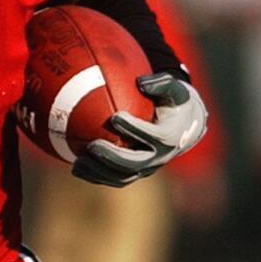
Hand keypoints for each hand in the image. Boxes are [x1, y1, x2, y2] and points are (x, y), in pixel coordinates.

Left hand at [72, 73, 207, 187]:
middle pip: (136, 162)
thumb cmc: (175, 102)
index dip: (135, 128)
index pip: (153, 136)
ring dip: (100, 172)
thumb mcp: (175, 90)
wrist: (186, 126)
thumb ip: (161, 83)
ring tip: (78, 162)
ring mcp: (148, 168)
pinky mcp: (136, 173)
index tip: (115, 117)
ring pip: (123, 176)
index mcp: (170, 137)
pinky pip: (115, 179)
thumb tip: (140, 82)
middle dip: (113, 156)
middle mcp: (160, 157)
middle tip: (93, 145)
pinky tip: (75, 167)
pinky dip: (96, 176)